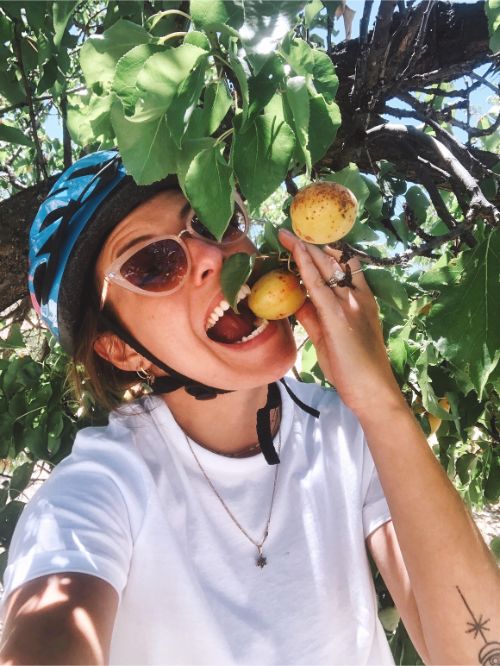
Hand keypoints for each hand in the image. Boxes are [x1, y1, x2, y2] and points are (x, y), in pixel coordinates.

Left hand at [279, 229, 404, 416]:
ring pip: (325, 269)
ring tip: (285, 235)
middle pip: (333, 262)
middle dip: (309, 244)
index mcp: (362, 299)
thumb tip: (295, 303)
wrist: (373, 391)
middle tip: (288, 231)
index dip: (324, 252)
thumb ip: (314, 317)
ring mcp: (350, 304)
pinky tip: (295, 255)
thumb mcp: (330, 337)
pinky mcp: (339, 317)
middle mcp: (358, 296)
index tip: (305, 240)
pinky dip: (305, 269)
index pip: (344, 266)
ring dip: (304, 250)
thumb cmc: (353, 367)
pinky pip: (318, 287)